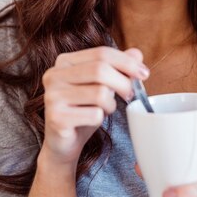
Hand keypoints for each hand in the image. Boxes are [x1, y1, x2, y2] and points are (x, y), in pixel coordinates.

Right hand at [41, 46, 148, 165]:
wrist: (63, 143)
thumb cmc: (84, 110)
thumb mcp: (103, 85)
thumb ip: (118, 67)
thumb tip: (136, 54)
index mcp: (65, 61)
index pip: (101, 53)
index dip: (127, 62)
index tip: (144, 74)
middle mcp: (54, 75)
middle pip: (100, 70)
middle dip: (123, 82)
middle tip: (131, 95)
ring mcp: (52, 96)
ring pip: (99, 93)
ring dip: (111, 104)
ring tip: (105, 109)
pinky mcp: (56, 117)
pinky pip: (94, 114)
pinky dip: (101, 118)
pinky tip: (93, 120)